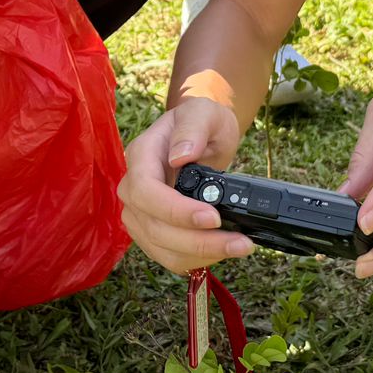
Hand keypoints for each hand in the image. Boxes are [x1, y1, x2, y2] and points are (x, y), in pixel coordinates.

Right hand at [119, 97, 253, 275]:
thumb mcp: (204, 112)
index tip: (212, 217)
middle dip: (199, 241)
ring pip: (161, 248)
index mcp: (141, 156)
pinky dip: (196, 260)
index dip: (176, 210)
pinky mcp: (152, 233)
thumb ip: (194, 128)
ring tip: (239, 247)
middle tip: (239, 241)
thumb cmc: (201, 123)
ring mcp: (140, 214)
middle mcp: (133, 189)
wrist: (202, 137)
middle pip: (154, 227)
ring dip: (201, 255)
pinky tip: (222, 251)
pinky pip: (168, 256)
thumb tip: (180, 155)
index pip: (145, 191)